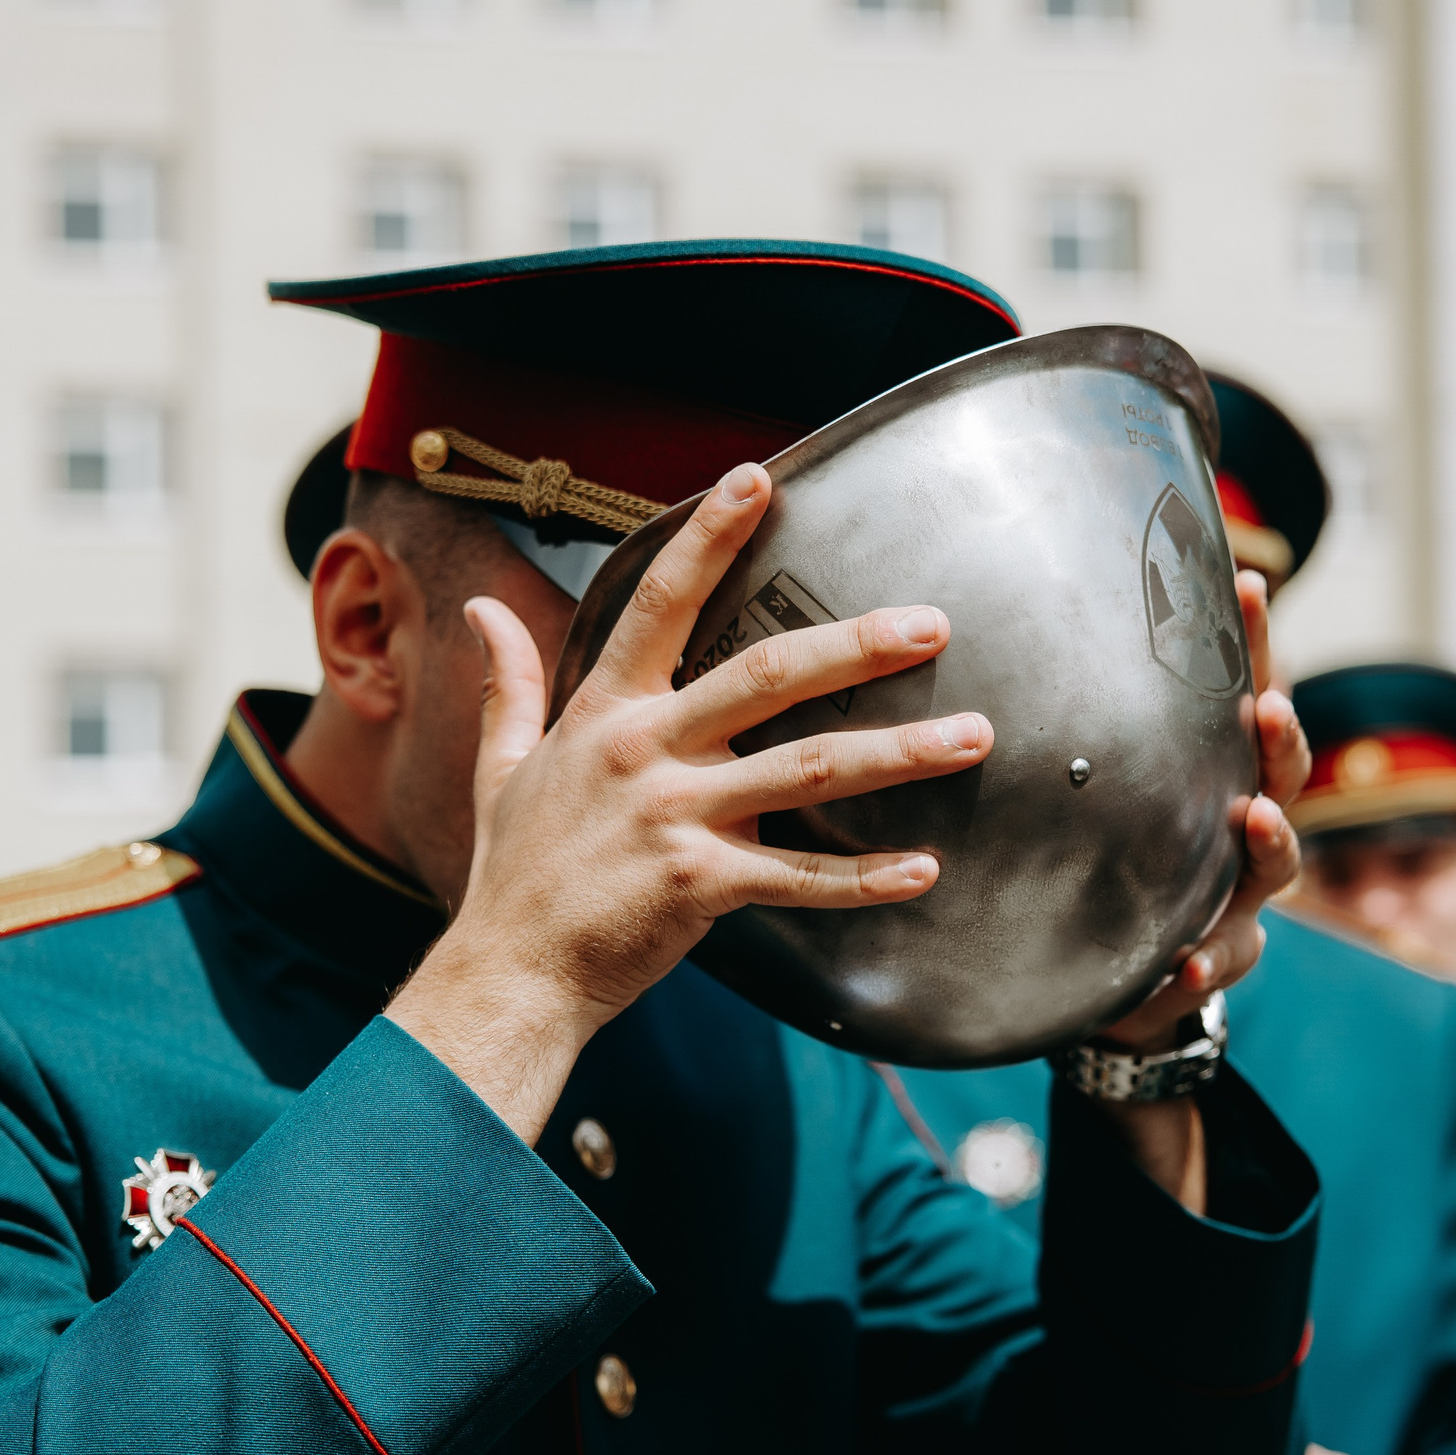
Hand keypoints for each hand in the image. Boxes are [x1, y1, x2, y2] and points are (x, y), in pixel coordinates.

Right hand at [389, 463, 992, 1139]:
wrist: (509, 974)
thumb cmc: (516, 873)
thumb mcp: (501, 765)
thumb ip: (507, 682)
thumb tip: (482, 609)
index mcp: (607, 711)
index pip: (660, 602)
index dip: (709, 539)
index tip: (758, 480)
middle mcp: (646, 751)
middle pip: (767, 675)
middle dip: (857, 644)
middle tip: (933, 624)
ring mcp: (674, 817)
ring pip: (807, 771)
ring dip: (898, 753)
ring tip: (972, 737)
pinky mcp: (699, 886)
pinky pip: (799, 878)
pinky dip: (864, 878)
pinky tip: (923, 869)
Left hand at [1079, 570, 1308, 1210]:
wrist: (1115, 979)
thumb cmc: (1098, 863)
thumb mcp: (1087, 796)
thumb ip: (1067, 731)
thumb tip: (999, 625)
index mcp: (1211, 771)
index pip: (1239, 693)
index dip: (1251, 641)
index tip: (1242, 583)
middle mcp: (1238, 826)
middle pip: (1280, 771)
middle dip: (1278, 738)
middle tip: (1267, 708)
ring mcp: (1236, 896)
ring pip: (1274, 865)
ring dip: (1270, 840)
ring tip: (1256, 819)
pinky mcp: (1214, 961)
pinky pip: (1223, 961)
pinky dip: (1207, 963)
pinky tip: (1187, 964)